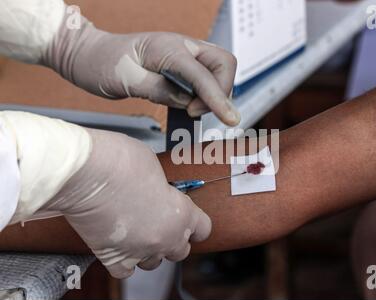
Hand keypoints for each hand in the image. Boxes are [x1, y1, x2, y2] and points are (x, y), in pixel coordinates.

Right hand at [38, 128, 211, 278]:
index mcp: (182, 213)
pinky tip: (120, 245)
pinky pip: (125, 271)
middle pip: (180, 251)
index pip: (203, 229)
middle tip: (161, 223)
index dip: (196, 224)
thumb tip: (160, 194)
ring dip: (149, 249)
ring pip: (153, 262)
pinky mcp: (113, 257)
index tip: (189, 221)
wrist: (85, 172)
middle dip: (173, 238)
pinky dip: (124, 261)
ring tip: (137, 231)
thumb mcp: (156, 169)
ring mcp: (140, 250)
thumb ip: (164, 190)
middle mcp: (165, 237)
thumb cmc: (120, 162)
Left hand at [43, 14, 239, 125]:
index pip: (203, 74)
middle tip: (195, 113)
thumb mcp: (124, 80)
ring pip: (218, 71)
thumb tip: (188, 101)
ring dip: (214, 94)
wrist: (88, 53)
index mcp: (168, 47)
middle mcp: (181, 47)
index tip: (230, 119)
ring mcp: (182, 55)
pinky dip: (204, 95)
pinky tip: (188, 107)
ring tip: (191, 112)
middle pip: (223, 63)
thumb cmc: (101, 63)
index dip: (218, 98)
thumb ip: (159, 90)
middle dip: (221, 91)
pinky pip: (204, 79)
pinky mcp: (180, 66)